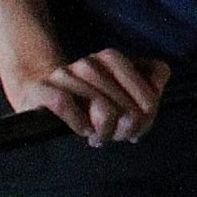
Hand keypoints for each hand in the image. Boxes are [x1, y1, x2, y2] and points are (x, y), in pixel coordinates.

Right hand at [8, 48, 169, 146]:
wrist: (40, 93)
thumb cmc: (89, 98)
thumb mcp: (124, 89)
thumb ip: (151, 80)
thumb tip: (157, 90)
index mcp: (112, 59)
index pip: (149, 94)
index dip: (148, 116)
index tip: (138, 128)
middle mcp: (90, 63)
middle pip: (128, 107)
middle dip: (126, 128)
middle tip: (116, 136)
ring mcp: (66, 74)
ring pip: (103, 109)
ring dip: (105, 132)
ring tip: (99, 137)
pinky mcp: (44, 89)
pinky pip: (66, 105)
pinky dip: (79, 124)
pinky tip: (84, 131)